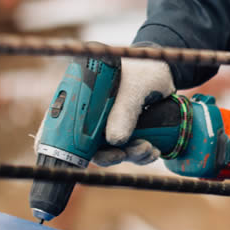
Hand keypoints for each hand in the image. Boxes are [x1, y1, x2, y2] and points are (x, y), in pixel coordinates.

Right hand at [32, 58, 175, 166]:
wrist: (166, 72)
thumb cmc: (144, 73)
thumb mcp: (135, 88)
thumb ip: (125, 110)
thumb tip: (115, 141)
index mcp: (83, 101)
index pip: (63, 130)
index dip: (71, 148)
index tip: (90, 155)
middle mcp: (92, 118)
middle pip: (88, 149)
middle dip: (109, 157)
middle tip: (124, 153)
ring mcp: (110, 128)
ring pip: (112, 154)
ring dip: (130, 156)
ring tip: (147, 147)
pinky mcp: (128, 136)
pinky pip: (130, 154)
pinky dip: (142, 156)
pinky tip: (153, 150)